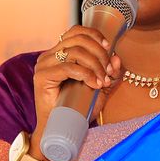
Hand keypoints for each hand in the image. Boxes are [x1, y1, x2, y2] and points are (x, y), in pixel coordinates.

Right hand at [31, 26, 122, 158]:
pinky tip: (95, 84)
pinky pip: (68, 67)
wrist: (59, 129)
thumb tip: (117, 57)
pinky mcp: (42, 77)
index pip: (76, 31)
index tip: (109, 49)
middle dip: (100, 53)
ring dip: (95, 64)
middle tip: (109, 71)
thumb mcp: (98, 87)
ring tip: (102, 80)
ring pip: (75, 51)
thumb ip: (107, 72)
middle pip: (79, 39)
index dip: (95, 35)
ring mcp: (44, 64)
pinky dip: (86, 74)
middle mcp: (49, 55)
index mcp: (58, 53)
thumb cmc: (76, 109)